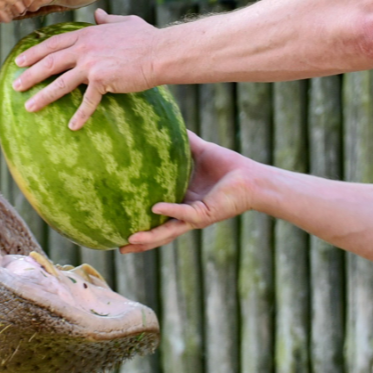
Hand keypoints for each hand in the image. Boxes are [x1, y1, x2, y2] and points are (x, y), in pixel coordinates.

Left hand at [12, 9, 159, 129]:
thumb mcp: (124, 22)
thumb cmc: (146, 38)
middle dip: (29, 75)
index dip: (34, 53)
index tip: (19, 62)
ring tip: (29, 107)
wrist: (160, 52)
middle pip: (50, 63)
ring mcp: (92, 64)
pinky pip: (87, 101)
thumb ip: (108, 19)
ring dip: (43, 96)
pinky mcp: (102, 80)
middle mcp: (84, 48)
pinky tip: (72, 126)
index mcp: (86, 35)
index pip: (53, 44)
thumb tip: (99, 14)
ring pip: (60, 82)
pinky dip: (80, 115)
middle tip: (15, 86)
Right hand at [120, 132, 258, 253]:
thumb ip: (185, 141)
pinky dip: (170, 211)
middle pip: (159, 232)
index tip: (122, 230)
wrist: (253, 177)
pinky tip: (154, 209)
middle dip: (141, 242)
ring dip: (149, 237)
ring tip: (130, 240)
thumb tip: (167, 123)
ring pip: (168, 231)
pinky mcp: (205, 213)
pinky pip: (184, 213)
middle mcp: (186, 214)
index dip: (141, 225)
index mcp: (182, 202)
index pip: (157, 218)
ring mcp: (195, 217)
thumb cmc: (229, 166)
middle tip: (119, 249)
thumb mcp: (200, 151)